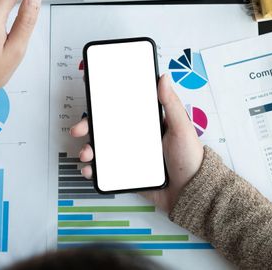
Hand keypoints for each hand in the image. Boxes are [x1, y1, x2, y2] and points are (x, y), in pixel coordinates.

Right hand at [70, 74, 203, 212]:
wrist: (192, 193)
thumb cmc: (191, 158)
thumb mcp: (182, 127)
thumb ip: (171, 103)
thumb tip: (163, 77)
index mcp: (148, 125)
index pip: (122, 111)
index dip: (104, 107)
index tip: (92, 104)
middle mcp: (137, 139)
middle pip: (106, 129)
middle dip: (88, 128)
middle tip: (78, 130)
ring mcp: (131, 157)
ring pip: (103, 150)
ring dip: (89, 149)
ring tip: (86, 154)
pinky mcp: (128, 175)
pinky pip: (106, 171)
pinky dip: (94, 170)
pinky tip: (90, 170)